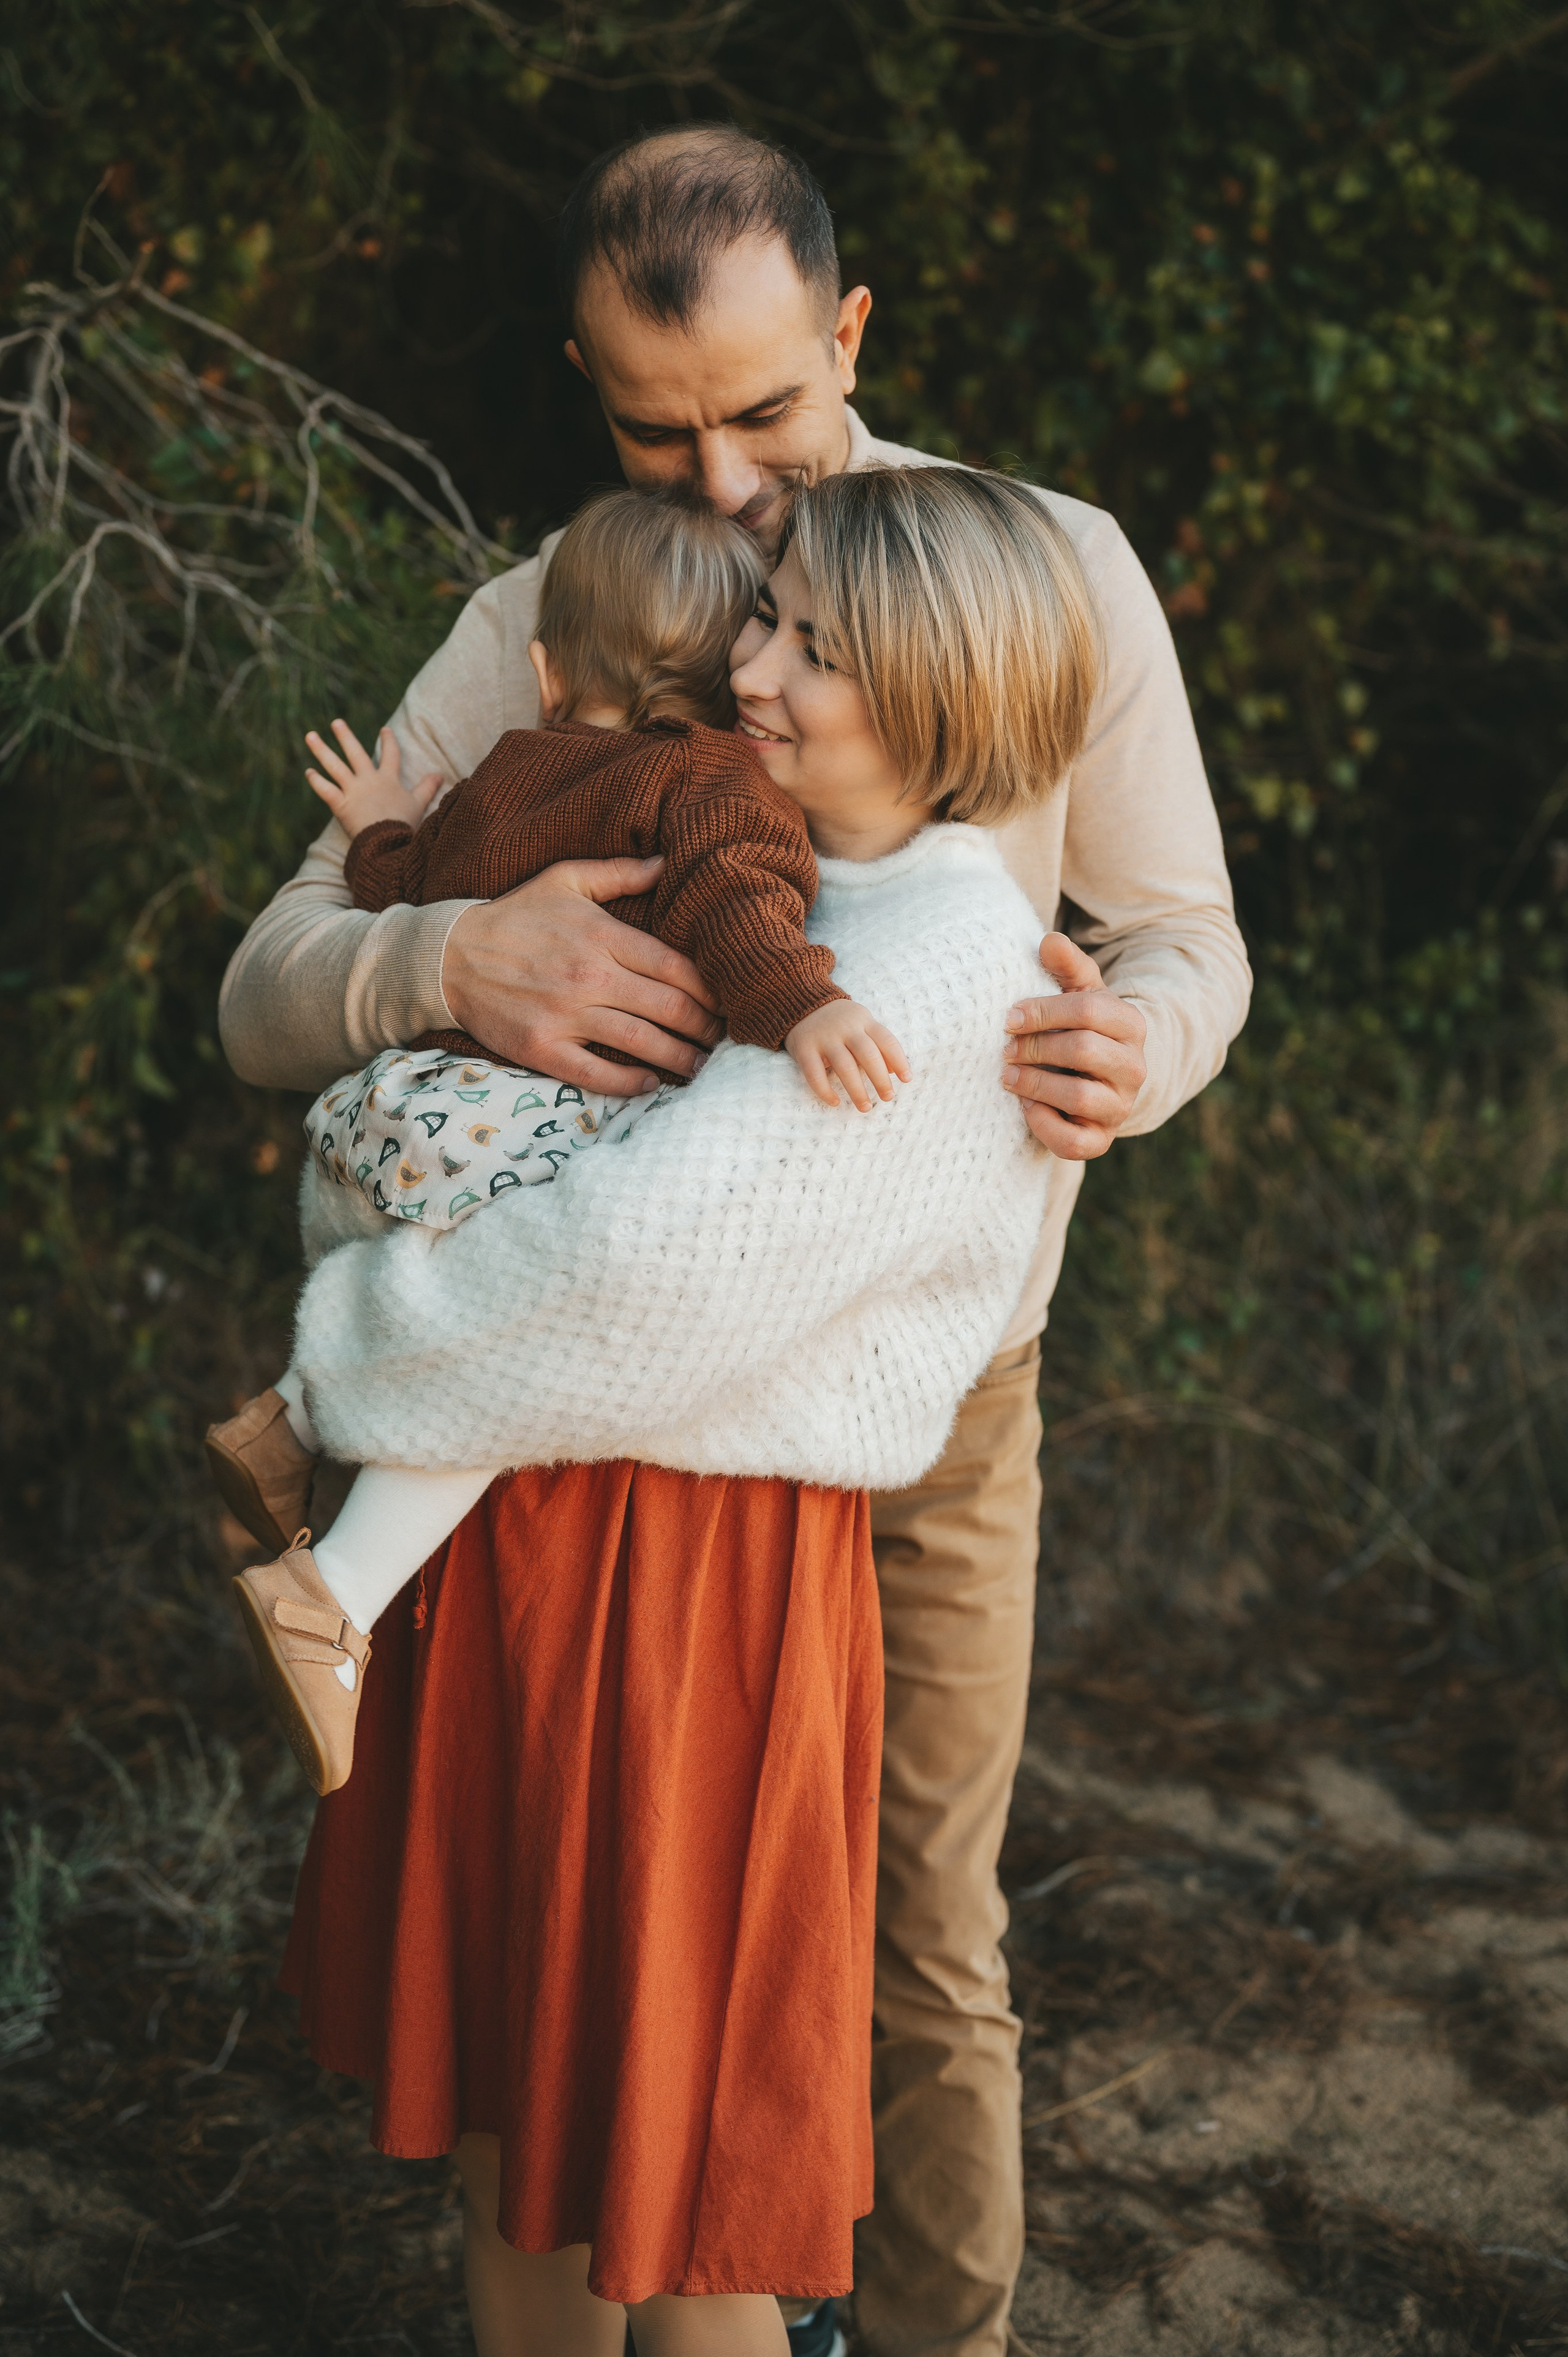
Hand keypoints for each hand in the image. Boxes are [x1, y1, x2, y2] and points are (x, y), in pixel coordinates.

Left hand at [305, 719, 441, 837]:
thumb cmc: (405, 825)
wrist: (389, 843)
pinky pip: (325, 790)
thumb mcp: (419, 804)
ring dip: (321, 750)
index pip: (390, 755)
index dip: (388, 741)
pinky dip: (316, 781)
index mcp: (388, 779)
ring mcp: (353, 791)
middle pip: (355, 753)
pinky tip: (309, 771)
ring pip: (335, 766)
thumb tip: (441, 774)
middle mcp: (369, 780)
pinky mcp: (340, 805)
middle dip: (345, 736)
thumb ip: (427, 788)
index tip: (385, 729)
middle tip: (336, 722)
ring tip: (310, 735)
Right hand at [442, 858, 723, 1092]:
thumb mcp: (565, 880)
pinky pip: (598, 1074)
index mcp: (602, 936)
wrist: (449, 956)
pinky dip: (631, 1084)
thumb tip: (668, 862)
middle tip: (722, 1039)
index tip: (729, 1001)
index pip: (676, 967)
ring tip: (699, 1066)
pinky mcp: (543, 1049)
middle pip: (670, 1008)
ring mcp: (566, 1016)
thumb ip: (620, 872)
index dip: (712, 989)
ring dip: (681, 1060)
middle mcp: (590, 977)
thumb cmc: (514, 916)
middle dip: (705, 1028)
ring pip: (643, 1044)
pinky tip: (650, 1085)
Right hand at [786, 1000, 910, 1111]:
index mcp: (863, 1021)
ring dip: (857, 1090)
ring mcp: (823, 1038)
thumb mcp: (861, 1023)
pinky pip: (814, 1074)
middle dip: (880, 1079)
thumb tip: (894, 1070)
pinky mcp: (803, 1048)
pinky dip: (825, 1090)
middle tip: (888, 1097)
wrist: (800, 1001)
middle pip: (867, 1055)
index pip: (886, 1041)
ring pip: (844, 1067)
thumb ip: (877, 1043)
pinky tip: (835, 1102)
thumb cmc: (839, 1020)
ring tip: (866, 1107)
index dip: (899, 1060)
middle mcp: (845, 1028)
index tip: (906, 1079)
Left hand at [1002, 932, 1146, 1158]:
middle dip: (1035, 1047)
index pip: (1090, 1010)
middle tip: (1003, 1049)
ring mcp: (1120, 1106)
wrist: (1095, 1078)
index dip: (1044, 1011)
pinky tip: (1025, 1106)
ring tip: (1008, 1075)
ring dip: (1034, 1084)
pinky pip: (1074, 1142)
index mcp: (1131, 1024)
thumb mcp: (1077, 992)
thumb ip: (1066, 965)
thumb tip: (1049, 939)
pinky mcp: (1102, 1140)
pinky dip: (1043, 1124)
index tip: (1009, 1017)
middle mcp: (1135, 1067)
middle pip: (1083, 1050)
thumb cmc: (1079, 1027)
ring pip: (1079, 1096)